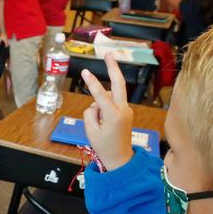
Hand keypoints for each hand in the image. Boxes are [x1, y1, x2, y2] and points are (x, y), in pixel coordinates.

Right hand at [80, 54, 134, 170]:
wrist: (121, 159)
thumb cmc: (104, 147)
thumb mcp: (90, 131)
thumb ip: (90, 112)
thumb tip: (96, 103)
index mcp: (113, 115)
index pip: (100, 94)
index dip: (92, 82)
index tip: (85, 71)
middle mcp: (123, 110)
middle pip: (119, 83)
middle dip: (113, 67)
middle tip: (109, 53)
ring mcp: (127, 110)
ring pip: (111, 97)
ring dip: (102, 103)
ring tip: (99, 126)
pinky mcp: (126, 112)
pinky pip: (112, 104)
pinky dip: (105, 108)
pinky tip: (104, 123)